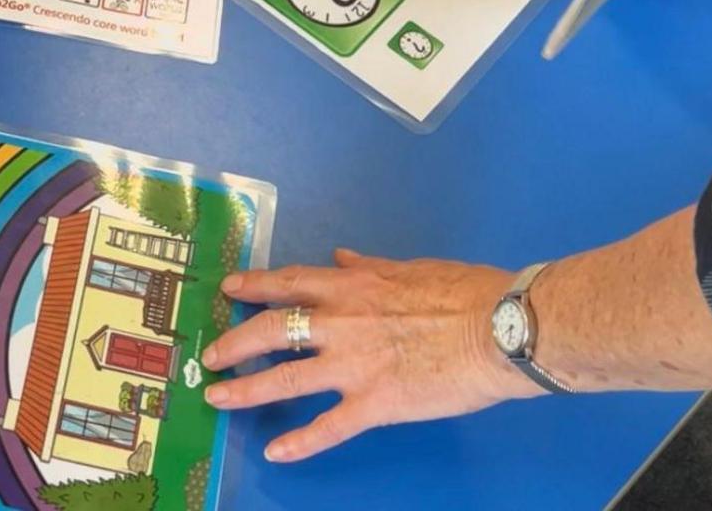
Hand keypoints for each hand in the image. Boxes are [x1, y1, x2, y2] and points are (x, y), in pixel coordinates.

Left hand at [203, 251, 537, 461]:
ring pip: (284, 378)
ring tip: (218, 397)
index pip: (288, 283)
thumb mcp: (411, 267)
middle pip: (271, 330)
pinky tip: (275, 453)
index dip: (253, 286)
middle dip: (235, 343)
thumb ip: (370, 267)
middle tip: (211, 355)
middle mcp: (340, 322)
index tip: (229, 289)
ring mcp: (353, 365)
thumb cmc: (465, 292)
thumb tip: (344, 257)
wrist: (500, 329)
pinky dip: (298, 442)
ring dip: (246, 389)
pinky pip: (328, 427)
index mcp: (350, 286)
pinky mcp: (375, 403)